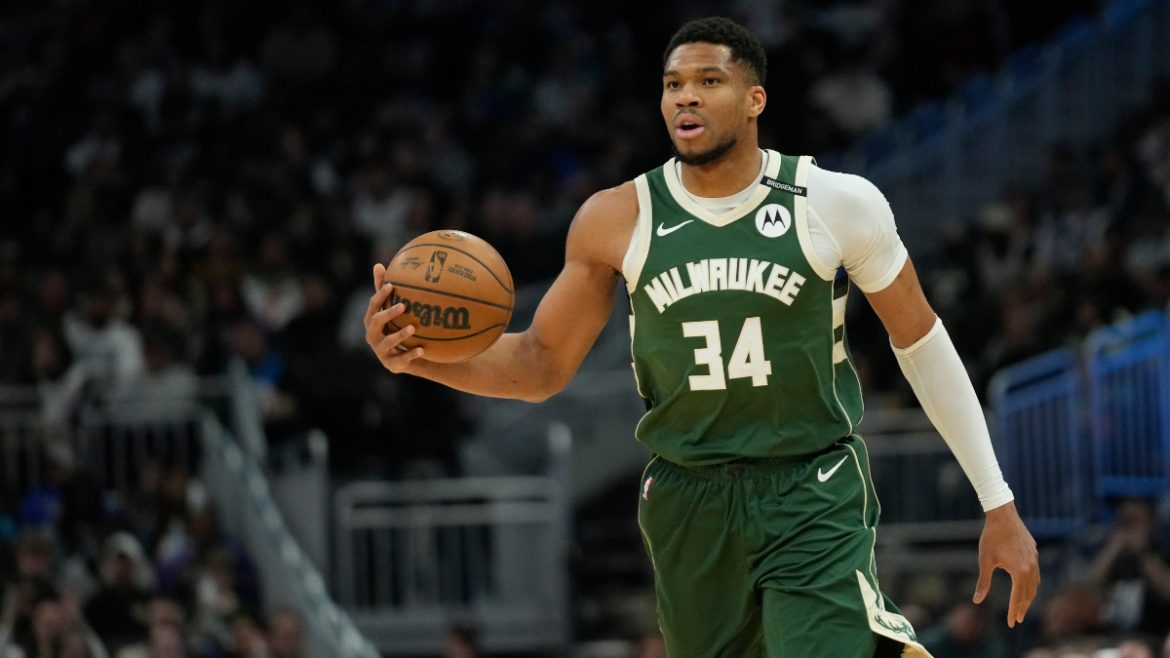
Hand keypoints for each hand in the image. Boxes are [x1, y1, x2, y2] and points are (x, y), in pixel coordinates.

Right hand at [364, 263, 425, 372]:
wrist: (404, 358)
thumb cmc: (395, 327)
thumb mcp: (390, 308)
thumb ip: (383, 289)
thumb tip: (377, 264)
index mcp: (371, 321)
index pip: (373, 306)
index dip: (380, 296)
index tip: (392, 285)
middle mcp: (372, 336)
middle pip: (376, 323)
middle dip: (388, 314)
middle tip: (403, 305)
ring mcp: (381, 351)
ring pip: (388, 342)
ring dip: (400, 335)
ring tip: (413, 328)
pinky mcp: (391, 364)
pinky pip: (402, 359)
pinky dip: (411, 354)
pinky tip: (423, 349)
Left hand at [973, 501, 1039, 627]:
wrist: (1003, 514)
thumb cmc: (991, 537)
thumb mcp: (985, 561)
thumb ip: (983, 582)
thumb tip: (977, 600)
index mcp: (1020, 572)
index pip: (1017, 598)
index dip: (1013, 611)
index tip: (1011, 624)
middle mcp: (1031, 567)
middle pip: (1029, 593)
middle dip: (1023, 607)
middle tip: (1018, 619)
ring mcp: (1035, 559)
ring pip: (1035, 584)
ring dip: (1029, 596)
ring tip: (1022, 605)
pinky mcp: (1034, 552)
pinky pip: (1036, 573)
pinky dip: (1032, 583)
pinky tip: (1027, 585)